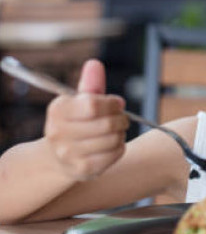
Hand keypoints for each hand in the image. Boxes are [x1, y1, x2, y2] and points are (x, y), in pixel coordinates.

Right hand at [44, 60, 128, 180]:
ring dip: (121, 133)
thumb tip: (95, 64)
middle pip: (107, 124)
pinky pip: (114, 154)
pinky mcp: (82, 169)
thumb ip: (90, 84)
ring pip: (113, 139)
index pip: (94, 105)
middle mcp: (59, 133)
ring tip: (116, 130)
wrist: (57, 156)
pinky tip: (112, 144)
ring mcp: (69, 153)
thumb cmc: (74, 122)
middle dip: (121, 119)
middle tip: (122, 118)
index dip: (111, 104)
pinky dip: (119, 147)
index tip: (117, 103)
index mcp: (58, 110)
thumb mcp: (78, 101)